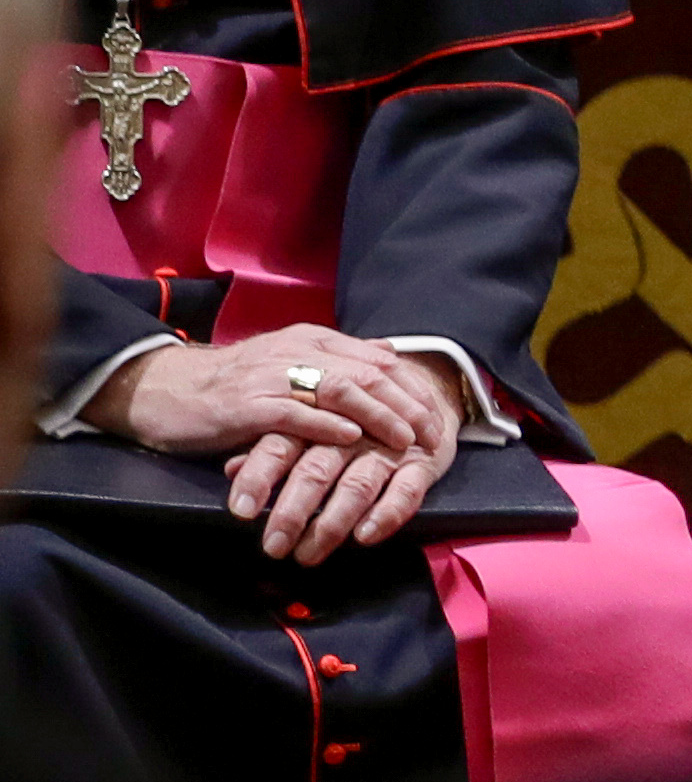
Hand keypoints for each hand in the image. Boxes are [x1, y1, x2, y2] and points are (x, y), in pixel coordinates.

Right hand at [91, 329, 464, 564]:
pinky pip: (295, 414)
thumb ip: (335, 360)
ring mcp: (271, 376)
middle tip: (433, 435)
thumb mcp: (288, 363)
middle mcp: (296, 351)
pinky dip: (326, 426)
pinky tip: (351, 440)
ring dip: (379, 417)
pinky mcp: (246, 405)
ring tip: (404, 441)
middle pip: (369, 373)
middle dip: (408, 405)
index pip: (380, 360)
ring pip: (340, 389)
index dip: (414, 389)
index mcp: (311, 341)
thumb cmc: (230, 385)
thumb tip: (387, 353)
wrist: (162, 390)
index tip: (439, 417)